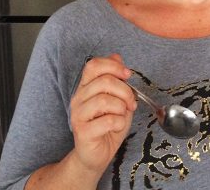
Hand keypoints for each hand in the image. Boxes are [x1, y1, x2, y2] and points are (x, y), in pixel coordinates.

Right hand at [69, 54, 136, 177]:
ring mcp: (78, 115)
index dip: (113, 66)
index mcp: (86, 87)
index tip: (127, 75)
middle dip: (125, 91)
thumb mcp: (118, 98)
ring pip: (104, 100)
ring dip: (122, 107)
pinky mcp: (83, 132)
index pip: (93, 65)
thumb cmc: (109, 125)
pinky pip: (107, 120)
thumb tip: (117, 56)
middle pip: (104, 81)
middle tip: (131, 103)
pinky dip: (119, 122)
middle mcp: (79, 99)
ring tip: (123, 115)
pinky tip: (117, 126)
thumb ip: (117, 78)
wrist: (98, 153)